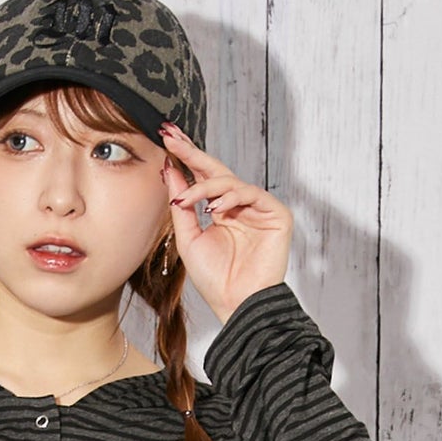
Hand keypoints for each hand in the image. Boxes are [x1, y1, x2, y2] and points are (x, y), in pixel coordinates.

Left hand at [158, 121, 292, 325]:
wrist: (236, 304)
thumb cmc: (215, 279)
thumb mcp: (189, 239)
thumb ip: (182, 205)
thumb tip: (170, 170)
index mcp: (222, 211)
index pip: (203, 178)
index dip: (186, 158)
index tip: (165, 140)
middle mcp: (240, 207)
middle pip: (217, 171)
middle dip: (193, 153)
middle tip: (172, 137)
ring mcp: (259, 209)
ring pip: (231, 182)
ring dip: (206, 186)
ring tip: (188, 198)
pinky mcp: (276, 214)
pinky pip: (251, 193)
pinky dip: (230, 198)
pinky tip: (214, 209)